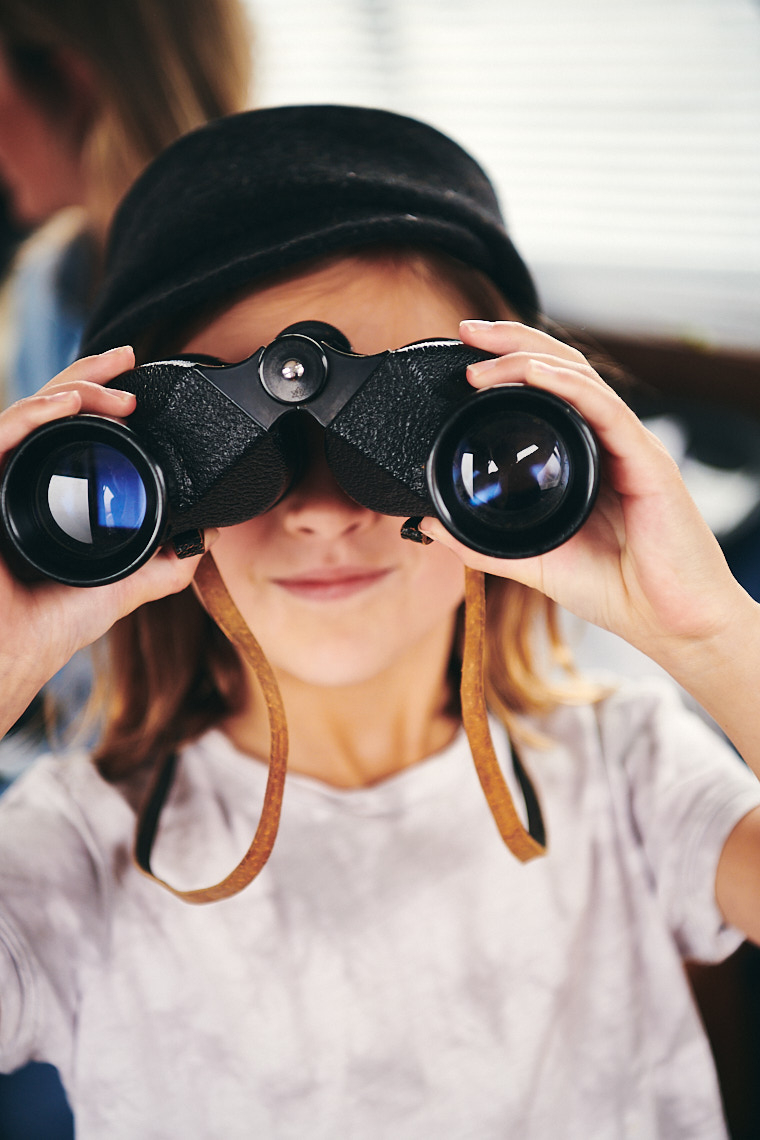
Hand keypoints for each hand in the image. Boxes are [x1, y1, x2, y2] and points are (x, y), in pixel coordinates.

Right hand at [0, 348, 211, 735]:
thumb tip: (204, 542)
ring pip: (26, 413)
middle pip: (46, 409)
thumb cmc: (43, 631)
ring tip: (111, 386)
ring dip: (69, 389)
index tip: (134, 383)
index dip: (95, 397)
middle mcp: (13, 481)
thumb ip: (158, 567)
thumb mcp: (116, 589)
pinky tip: (67, 403)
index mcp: (41, 494)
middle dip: (87, 375)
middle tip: (126, 358)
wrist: (8, 660)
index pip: (66, 429)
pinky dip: (33, 415)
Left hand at [419, 320, 748, 672]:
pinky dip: (568, 387)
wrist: (670, 624)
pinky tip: (535, 374)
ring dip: (528, 358)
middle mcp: (609, 442)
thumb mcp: (534, 561)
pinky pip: (606, 410)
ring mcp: (630, 446)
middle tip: (467, 330)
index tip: (463, 357)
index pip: (547, 393)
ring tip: (482, 356)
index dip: (508, 366)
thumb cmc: (617, 590)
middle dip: (512, 341)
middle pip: (561, 369)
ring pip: (579, 379)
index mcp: (586, 457)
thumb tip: (431, 526)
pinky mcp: (648, 461)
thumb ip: (484, 543)